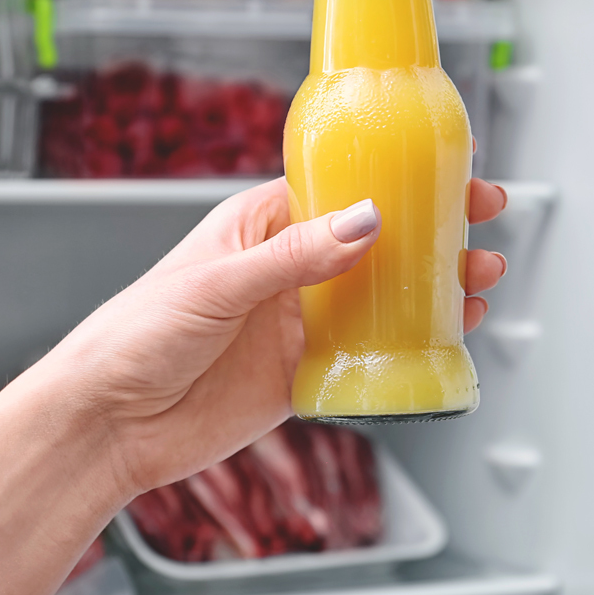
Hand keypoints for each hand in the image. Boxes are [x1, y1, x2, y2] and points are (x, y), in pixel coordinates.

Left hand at [49, 176, 508, 496]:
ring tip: (482, 279)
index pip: (344, 187)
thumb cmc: (134, 335)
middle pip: (378, 239)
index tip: (449, 170)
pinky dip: (412, 342)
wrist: (110, 424)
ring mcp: (300, 320)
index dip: (400, 177)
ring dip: (433, 285)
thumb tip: (368, 221)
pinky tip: (446, 335)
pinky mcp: (305, 371)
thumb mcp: (218, 283)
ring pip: (384, 294)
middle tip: (483, 221)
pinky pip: (371, 351)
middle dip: (433, 229)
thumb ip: (295, 257)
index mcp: (263, 225)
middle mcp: (288, 268)